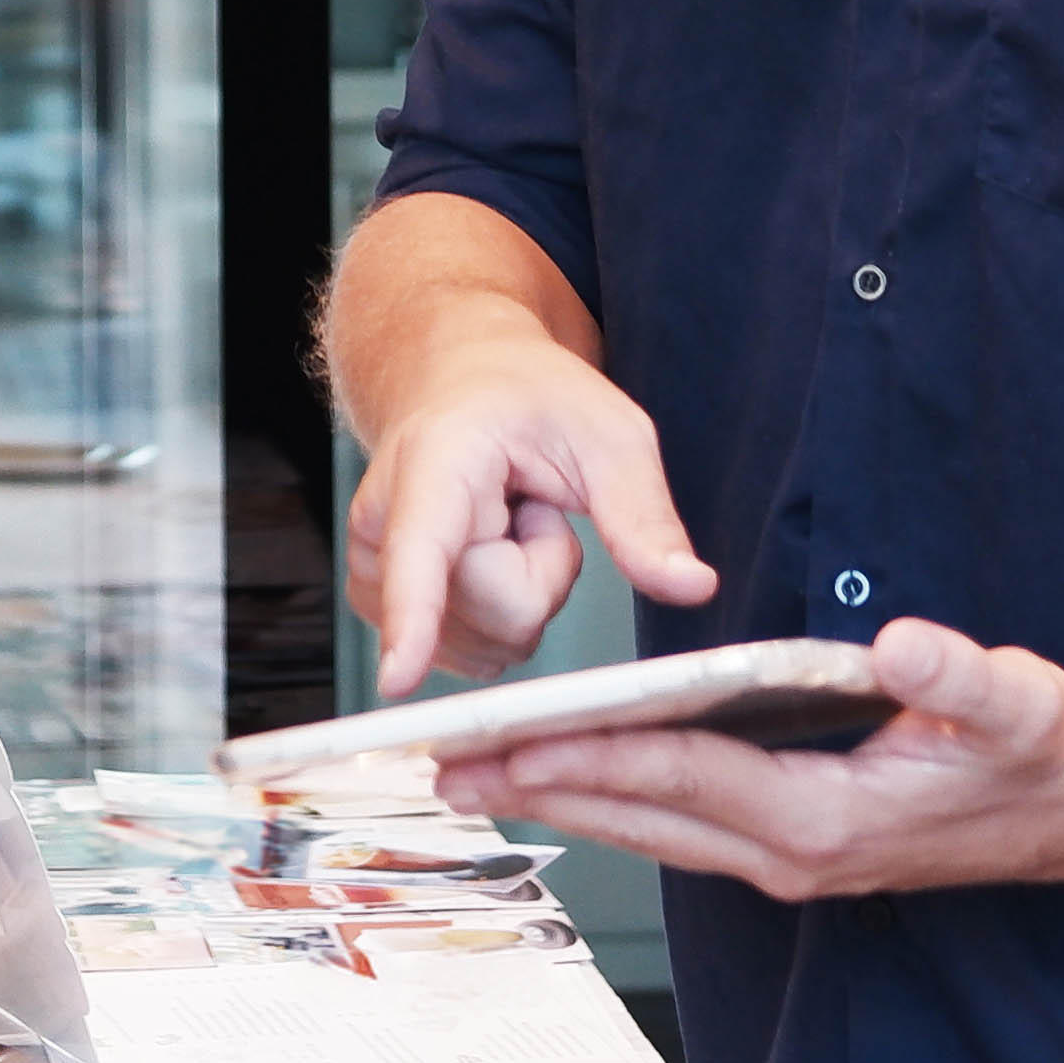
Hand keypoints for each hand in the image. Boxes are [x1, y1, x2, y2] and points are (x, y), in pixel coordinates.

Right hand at [343, 323, 720, 693]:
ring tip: (507, 523)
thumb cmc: (529, 399)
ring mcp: (370, 571)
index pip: (423, 553)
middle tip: (532, 507)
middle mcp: (384, 522)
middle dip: (544, 576)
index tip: (397, 681)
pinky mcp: (377, 606)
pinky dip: (496, 612)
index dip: (413, 620)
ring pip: (487, 643)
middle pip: (502, 615)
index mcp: (436, 462)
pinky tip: (487, 551)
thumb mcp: (610, 434)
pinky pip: (470, 652)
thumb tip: (693, 586)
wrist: (460, 381)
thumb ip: (644, 515)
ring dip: (520, 595)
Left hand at [433, 620, 1063, 899]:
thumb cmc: (1037, 747)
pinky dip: (613, 799)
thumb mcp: (1016, 700)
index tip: (517, 743)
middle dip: (542, 788)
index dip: (597, 758)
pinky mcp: (787, 844)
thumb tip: (899, 647)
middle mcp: (791, 853)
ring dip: (561, 800)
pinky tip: (567, 777)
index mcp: (827, 818)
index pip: (686, 778)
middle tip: (444, 765)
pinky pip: (678, 823)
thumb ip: (956, 672)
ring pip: (649, 827)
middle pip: (642, 815)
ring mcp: (786, 858)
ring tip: (473, 772)